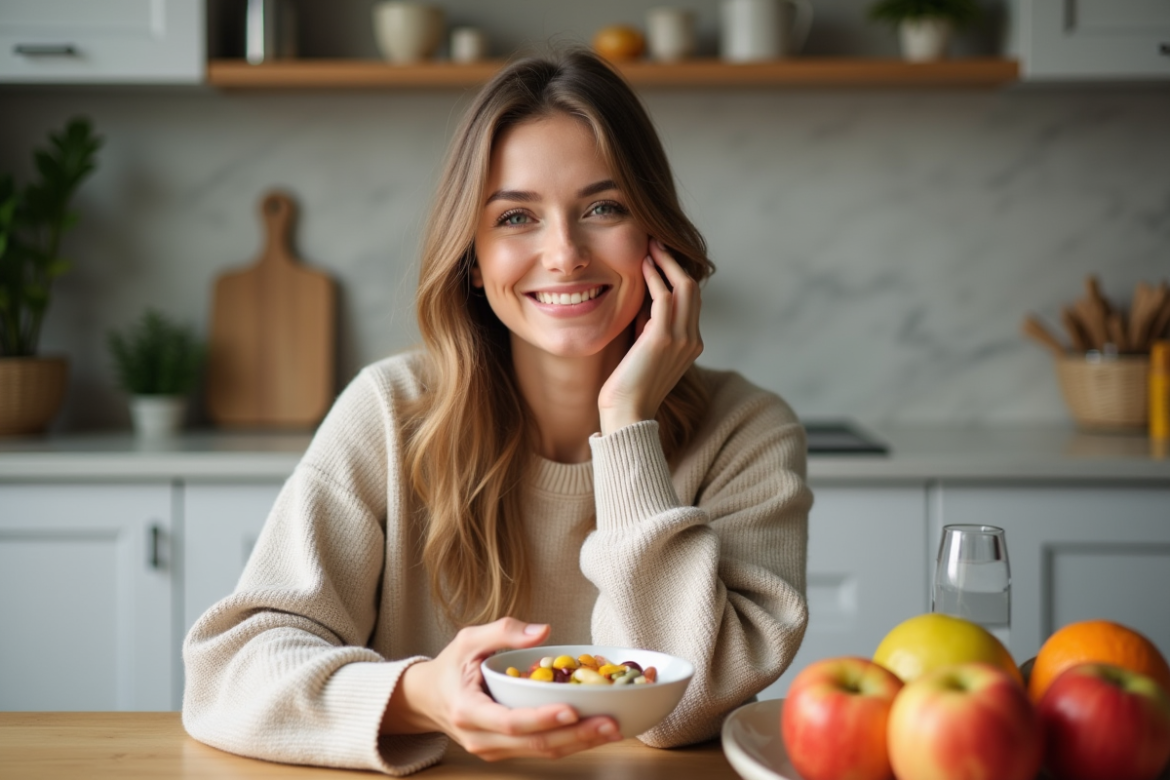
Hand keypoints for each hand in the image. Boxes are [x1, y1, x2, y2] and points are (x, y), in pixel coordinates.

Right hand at [381, 618, 620, 760]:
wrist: (428, 698)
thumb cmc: (451, 666)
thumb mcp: (468, 639)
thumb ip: (503, 631)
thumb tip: (543, 631)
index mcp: (468, 710)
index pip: (510, 721)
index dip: (542, 719)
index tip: (572, 710)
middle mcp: (480, 738)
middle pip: (533, 743)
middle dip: (575, 736)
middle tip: (609, 723)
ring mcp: (493, 750)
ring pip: (541, 752)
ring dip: (579, 743)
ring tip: (612, 728)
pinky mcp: (506, 752)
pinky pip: (540, 751)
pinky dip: (570, 743)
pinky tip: (595, 732)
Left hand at [598, 239, 702, 434]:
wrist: (627, 414)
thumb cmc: (628, 385)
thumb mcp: (644, 349)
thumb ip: (649, 326)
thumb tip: (643, 298)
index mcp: (691, 344)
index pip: (692, 299)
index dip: (677, 274)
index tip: (659, 256)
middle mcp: (692, 340)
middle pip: (693, 288)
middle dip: (674, 262)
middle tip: (656, 242)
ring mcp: (681, 340)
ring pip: (684, 288)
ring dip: (666, 263)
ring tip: (650, 246)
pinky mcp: (663, 340)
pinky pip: (665, 298)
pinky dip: (656, 278)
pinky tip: (643, 266)